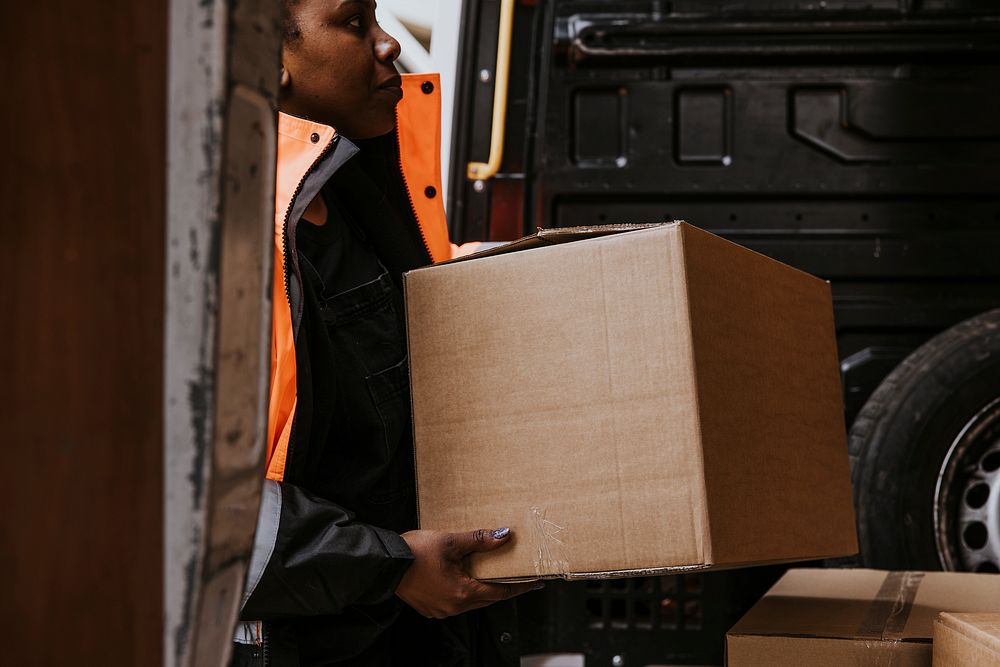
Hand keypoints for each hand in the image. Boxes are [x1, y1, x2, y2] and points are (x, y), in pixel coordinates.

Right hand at [396, 527, 540, 617]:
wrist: (384, 564)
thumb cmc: (415, 552)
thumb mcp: (451, 542)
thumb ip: (480, 540)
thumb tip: (504, 536)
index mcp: (463, 593)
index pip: (501, 592)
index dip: (520, 586)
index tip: (536, 582)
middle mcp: (454, 607)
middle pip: (487, 598)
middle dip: (502, 586)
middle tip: (517, 574)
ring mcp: (441, 610)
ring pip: (471, 600)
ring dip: (481, 588)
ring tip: (490, 572)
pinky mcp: (430, 608)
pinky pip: (455, 601)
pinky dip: (464, 590)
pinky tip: (463, 576)